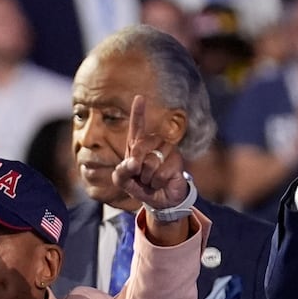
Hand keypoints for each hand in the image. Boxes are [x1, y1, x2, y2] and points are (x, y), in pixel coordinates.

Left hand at [112, 94, 188, 210]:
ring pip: (151, 162)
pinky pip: (160, 173)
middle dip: (135, 165)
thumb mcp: (124, 182)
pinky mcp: (177, 161)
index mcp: (138, 144)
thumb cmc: (141, 187)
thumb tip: (133, 163)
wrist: (160, 201)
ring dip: (147, 177)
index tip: (140, 97)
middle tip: (139, 176)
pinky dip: (157, 183)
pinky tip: (160, 183)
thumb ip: (120, 173)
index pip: (138, 126)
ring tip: (151, 180)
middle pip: (139, 147)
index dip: (139, 112)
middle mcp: (154, 143)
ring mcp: (167, 151)